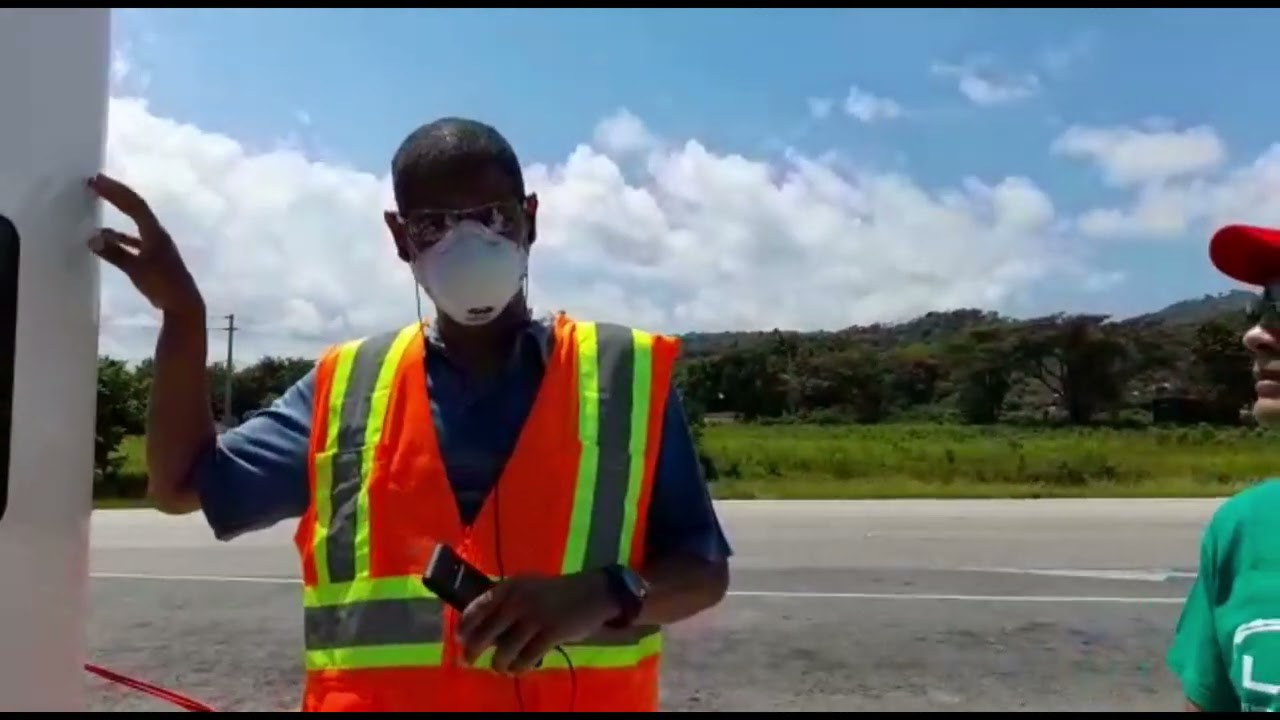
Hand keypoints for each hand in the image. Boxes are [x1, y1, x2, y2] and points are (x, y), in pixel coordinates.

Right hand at [86, 173, 203, 317]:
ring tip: (99, 200)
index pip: (134, 205)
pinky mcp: (154, 256)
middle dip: (116, 194)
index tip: (97, 181)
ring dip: (118, 210)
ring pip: (135, 221)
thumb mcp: (137, 269)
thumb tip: (91, 238)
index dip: (116, 191)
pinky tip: (105, 235)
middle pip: (136, 208)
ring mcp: (156, 244)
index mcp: (155, 233)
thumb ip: (115, 254)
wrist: (183, 304)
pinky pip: (134, 238)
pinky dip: (120, 234)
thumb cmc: (163, 285)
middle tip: (96, 182)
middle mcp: (157, 234)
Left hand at [456, 572, 617, 673]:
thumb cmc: (554, 593)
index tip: (459, 637)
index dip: (465, 626)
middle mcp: (518, 601)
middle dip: (472, 650)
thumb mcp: (527, 587)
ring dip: (498, 663)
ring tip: (500, 667)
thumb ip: (506, 603)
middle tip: (467, 660)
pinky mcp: (551, 634)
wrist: (591, 593)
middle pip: (485, 633)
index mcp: (510, 587)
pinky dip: (519, 667)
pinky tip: (518, 668)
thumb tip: (481, 629)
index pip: (477, 607)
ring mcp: (535, 618)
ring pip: (504, 651)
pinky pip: (527, 658)